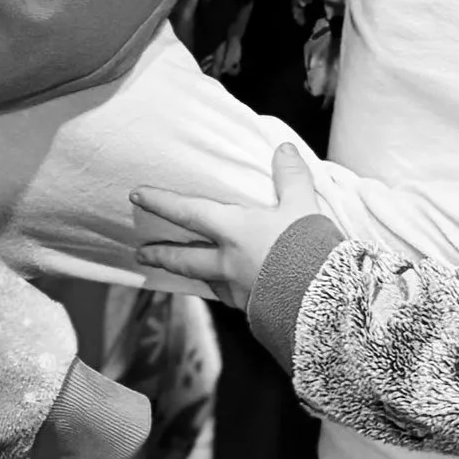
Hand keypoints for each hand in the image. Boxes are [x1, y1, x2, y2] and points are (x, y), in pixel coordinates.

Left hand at [132, 141, 320, 307]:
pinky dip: (221, 288)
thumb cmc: (307, 249)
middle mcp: (227, 262)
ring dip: (188, 274)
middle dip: (161, 254)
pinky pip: (227, 296)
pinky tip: (227, 288)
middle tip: (142, 253)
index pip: (189, 213)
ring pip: (203, 280)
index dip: (162, 202)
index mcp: (234, 231)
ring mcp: (237, 290)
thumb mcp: (303, 205)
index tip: (137, 195)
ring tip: (182, 272)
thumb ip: (291, 176)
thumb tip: (282, 148)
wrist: (321, 303)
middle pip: (184, 259)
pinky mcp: (252, 310)